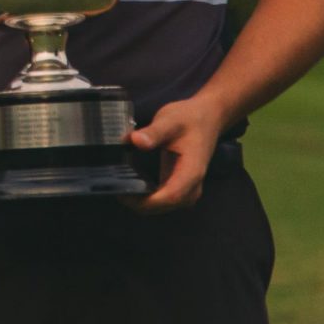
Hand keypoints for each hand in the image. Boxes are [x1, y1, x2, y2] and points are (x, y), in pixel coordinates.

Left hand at [127, 95, 227, 212]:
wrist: (208, 117)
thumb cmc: (190, 118)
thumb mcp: (170, 120)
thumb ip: (154, 132)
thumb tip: (135, 141)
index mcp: (192, 172)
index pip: (170, 197)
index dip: (146, 201)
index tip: (123, 194)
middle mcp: (192, 185)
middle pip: (164, 206)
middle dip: (139, 203)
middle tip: (115, 188)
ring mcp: (188, 188)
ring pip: (163, 206)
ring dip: (142, 202)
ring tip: (120, 186)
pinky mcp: (181, 185)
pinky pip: (163, 199)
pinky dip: (147, 197)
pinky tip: (132, 185)